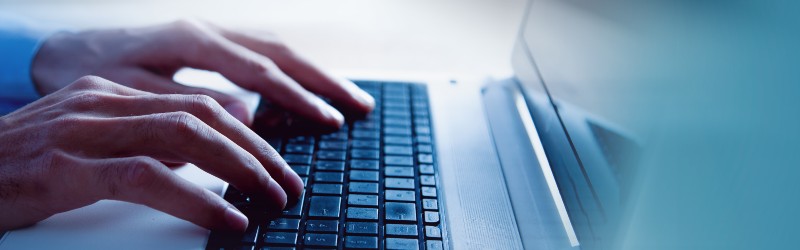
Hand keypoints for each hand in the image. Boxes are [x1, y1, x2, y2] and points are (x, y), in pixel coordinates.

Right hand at [0, 76, 303, 230]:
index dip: (246, 136)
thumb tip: (193, 163)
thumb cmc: (15, 170)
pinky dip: (196, 198)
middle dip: (254, 152)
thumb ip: (136, 146)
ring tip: (270, 199)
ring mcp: (82, 130)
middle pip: (201, 117)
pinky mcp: (65, 166)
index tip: (276, 164)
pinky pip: (146, 177)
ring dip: (238, 170)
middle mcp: (101, 102)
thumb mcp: (84, 148)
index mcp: (110, 94)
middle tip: (286, 184)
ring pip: (183, 136)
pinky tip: (225, 218)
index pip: (197, 105)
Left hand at [31, 20, 374, 126]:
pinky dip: (290, 74)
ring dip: (314, 74)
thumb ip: (187, 102)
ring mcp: (211, 34)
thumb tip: (246, 115)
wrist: (62, 49)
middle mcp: (208, 30)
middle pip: (281, 52)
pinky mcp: (209, 45)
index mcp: (192, 40)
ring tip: (348, 98)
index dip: (297, 95)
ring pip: (276, 49)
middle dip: (324, 80)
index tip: (328, 118)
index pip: (259, 69)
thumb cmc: (88, 74)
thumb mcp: (129, 92)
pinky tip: (305, 91)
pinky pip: (261, 55)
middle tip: (360, 106)